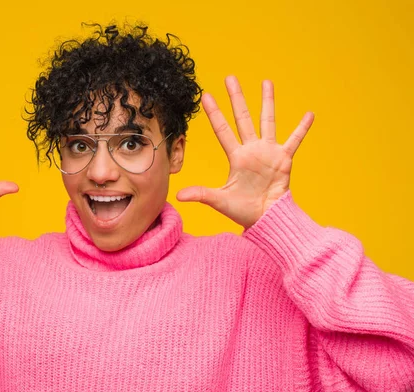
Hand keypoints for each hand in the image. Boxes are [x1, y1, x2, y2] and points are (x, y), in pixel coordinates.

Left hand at [176, 76, 313, 229]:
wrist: (266, 218)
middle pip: (242, 118)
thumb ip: (201, 194)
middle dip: (236, 98)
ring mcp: (268, 152)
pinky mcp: (284, 159)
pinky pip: (294, 140)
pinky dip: (302, 128)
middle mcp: (251, 150)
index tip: (206, 96)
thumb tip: (178, 195)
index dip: (214, 113)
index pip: (222, 130)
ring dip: (267, 102)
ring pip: (267, 121)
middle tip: (230, 78)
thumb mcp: (219, 200)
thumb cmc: (243, 210)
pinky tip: (309, 114)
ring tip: (266, 82)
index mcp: (235, 157)